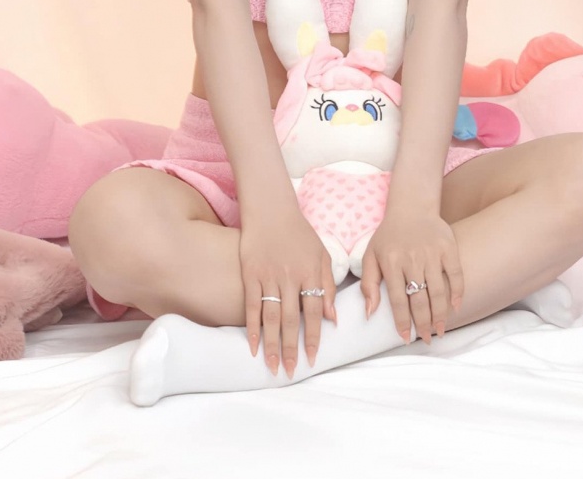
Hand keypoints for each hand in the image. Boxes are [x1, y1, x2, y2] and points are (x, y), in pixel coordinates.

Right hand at [238, 207, 336, 378]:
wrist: (271, 210)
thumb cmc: (299, 234)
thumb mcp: (321, 255)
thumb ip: (328, 285)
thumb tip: (332, 318)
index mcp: (311, 272)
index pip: (313, 312)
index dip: (313, 337)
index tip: (312, 358)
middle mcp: (290, 276)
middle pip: (290, 320)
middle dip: (291, 348)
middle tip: (291, 372)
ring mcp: (268, 276)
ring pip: (270, 317)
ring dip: (271, 345)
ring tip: (272, 367)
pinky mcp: (250, 274)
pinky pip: (252, 306)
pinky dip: (251, 328)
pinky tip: (252, 347)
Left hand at [359, 207, 463, 342]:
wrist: (411, 207)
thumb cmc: (389, 236)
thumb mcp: (370, 255)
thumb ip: (368, 284)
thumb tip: (370, 313)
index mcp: (391, 262)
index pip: (398, 299)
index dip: (402, 321)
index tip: (406, 337)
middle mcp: (412, 258)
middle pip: (420, 299)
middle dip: (423, 324)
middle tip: (427, 339)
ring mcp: (432, 252)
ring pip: (438, 291)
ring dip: (441, 314)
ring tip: (440, 330)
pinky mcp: (448, 247)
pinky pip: (456, 274)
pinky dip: (457, 292)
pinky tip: (455, 307)